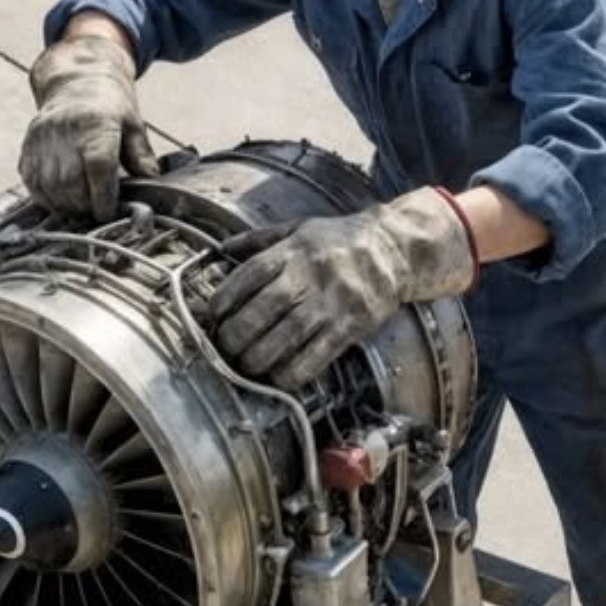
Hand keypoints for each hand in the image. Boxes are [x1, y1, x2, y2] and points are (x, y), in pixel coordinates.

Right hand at [19, 35, 159, 220]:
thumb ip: (141, 156)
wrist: (76, 82)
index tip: (109, 212)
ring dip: (66, 205)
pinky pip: (32, 182)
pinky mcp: (28, 144)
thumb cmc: (110, 105)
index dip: (103, 195)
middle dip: (85, 204)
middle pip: (71, 181)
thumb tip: (151, 182)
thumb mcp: (133, 125)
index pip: (98, 165)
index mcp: (96, 121)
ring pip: (50, 186)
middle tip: (97, 210)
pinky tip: (62, 198)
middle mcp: (65, 128)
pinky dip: (46, 197)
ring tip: (81, 206)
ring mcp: (42, 137)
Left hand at [208, 188, 476, 388]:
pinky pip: (319, 354)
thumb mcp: (300, 228)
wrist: (394, 249)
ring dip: (260, 357)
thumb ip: (260, 238)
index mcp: (295, 249)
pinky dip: (295, 371)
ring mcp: (333, 301)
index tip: (211, 315)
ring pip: (288, 336)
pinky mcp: (352, 325)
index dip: (226, 297)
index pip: (251, 274)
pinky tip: (280, 378)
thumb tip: (220, 248)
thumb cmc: (339, 239)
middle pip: (265, 308)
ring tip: (246, 366)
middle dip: (238, 333)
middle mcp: (311, 274)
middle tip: (224, 347)